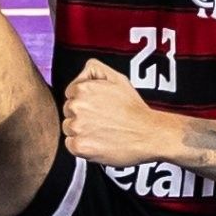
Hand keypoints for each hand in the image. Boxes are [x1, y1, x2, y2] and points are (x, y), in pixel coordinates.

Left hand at [60, 60, 177, 165]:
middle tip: (102, 118)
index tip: (97, 106)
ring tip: (101, 130)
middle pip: (68, 111)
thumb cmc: (134, 109)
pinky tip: (97, 140)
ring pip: (68, 128)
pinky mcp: (79, 146)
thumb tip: (84, 71)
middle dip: (82, 115)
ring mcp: (77, 127)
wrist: (147, 133)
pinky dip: (82, 145)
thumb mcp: (117, 78)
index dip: (84, 100)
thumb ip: (95, 69)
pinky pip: (70, 145)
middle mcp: (76, 106)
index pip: (70, 94)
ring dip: (81, 130)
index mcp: (83, 89)